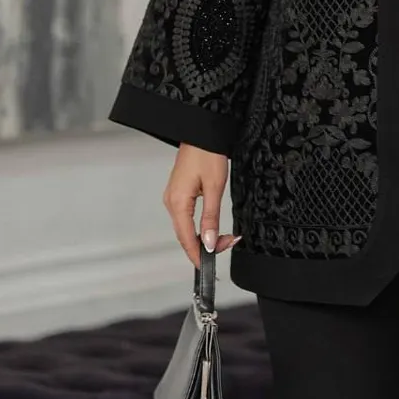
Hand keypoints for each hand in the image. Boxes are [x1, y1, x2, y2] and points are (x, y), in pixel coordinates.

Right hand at [163, 143, 240, 267]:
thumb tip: (208, 242)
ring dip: (203, 236)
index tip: (209, 267)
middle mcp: (171, 202)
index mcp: (177, 202)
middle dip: (205, 245)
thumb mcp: (215, 187)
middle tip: (227, 244)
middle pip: (185, 235)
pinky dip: (198, 226)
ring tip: (223, 238)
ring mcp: (173, 198)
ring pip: (186, 227)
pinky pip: (186, 217)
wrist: (202, 132)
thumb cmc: (208, 154)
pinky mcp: (178, 193)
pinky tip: (210, 227)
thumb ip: (211, 217)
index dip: (198, 255)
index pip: (186, 238)